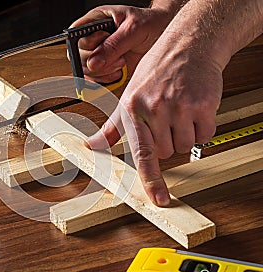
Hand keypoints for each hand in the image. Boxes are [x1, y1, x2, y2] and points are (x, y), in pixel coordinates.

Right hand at [69, 4, 177, 83]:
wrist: (164, 35)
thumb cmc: (150, 24)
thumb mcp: (134, 29)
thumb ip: (113, 45)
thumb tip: (93, 62)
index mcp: (96, 21)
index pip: (76, 36)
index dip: (86, 43)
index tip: (103, 41)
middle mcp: (94, 39)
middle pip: (78, 56)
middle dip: (98, 61)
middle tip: (118, 57)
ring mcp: (99, 55)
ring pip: (86, 71)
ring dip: (103, 72)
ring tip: (121, 63)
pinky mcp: (105, 68)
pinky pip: (95, 80)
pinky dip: (106, 80)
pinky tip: (119, 73)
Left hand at [85, 31, 222, 205]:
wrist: (186, 46)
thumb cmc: (155, 71)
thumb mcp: (127, 97)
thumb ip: (111, 128)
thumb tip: (93, 146)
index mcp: (134, 109)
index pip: (142, 152)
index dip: (151, 179)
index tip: (159, 199)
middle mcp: (156, 108)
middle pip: (167, 152)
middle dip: (167, 141)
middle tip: (165, 119)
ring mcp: (181, 106)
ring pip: (186, 146)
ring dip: (184, 135)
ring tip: (179, 111)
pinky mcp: (203, 105)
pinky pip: (205, 135)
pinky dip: (201, 127)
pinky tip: (193, 109)